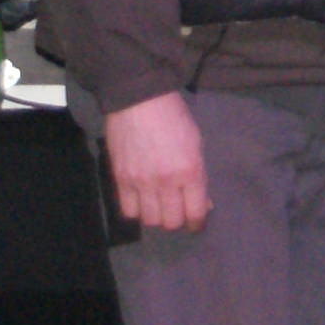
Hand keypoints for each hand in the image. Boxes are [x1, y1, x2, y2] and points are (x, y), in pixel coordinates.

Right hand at [105, 92, 208, 231]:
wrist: (139, 100)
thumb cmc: (174, 117)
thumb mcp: (196, 143)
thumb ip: (199, 175)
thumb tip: (203, 203)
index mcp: (190, 171)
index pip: (195, 213)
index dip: (197, 224)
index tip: (196, 224)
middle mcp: (166, 181)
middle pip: (171, 222)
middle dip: (177, 220)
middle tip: (176, 211)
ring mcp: (141, 182)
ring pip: (150, 220)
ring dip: (156, 216)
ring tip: (158, 205)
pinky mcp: (121, 179)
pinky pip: (128, 210)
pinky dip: (136, 210)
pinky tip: (141, 200)